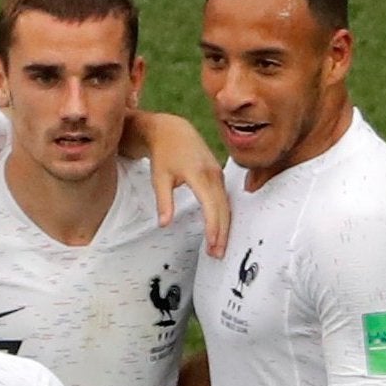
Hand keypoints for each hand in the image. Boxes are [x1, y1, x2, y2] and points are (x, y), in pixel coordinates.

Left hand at [149, 129, 229, 258]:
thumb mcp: (159, 178)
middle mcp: (213, 174)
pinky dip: (224, 216)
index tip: (212, 243)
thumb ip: (164, 201)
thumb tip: (164, 223)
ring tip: (219, 247)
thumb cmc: (164, 153)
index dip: (213, 226)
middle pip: (222, 209)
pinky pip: (225, 199)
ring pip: (226, 205)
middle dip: (221, 233)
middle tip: (217, 254)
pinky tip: (220, 230)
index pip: (210, 205)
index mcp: (199, 174)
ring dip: (224, 227)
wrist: (172, 131)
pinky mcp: (218, 175)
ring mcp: (218, 174)